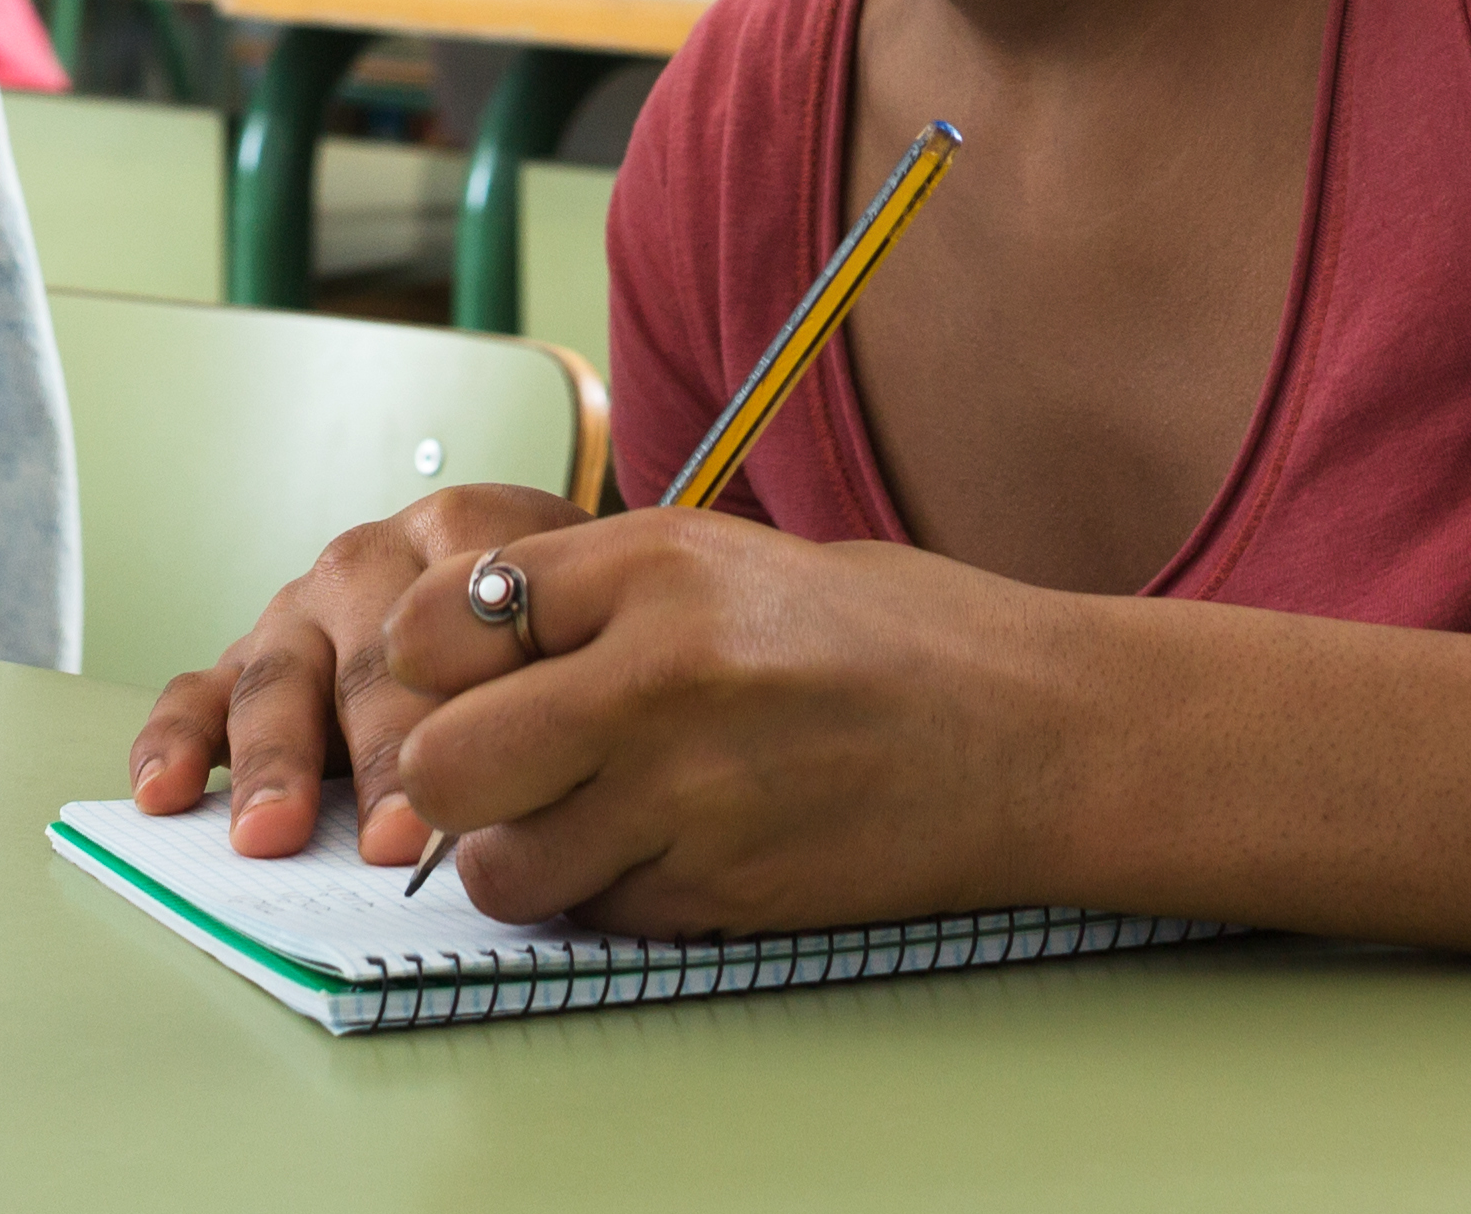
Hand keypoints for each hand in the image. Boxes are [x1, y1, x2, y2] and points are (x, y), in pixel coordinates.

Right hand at [127, 482, 587, 867]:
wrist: (520, 608)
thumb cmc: (551, 638)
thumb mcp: (579, 637)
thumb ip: (561, 695)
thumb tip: (550, 808)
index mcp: (464, 534)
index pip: (459, 616)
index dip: (466, 713)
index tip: (479, 795)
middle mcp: (371, 564)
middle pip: (372, 658)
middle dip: (384, 757)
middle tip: (396, 842)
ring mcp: (301, 611)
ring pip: (278, 678)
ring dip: (274, 762)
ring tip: (272, 834)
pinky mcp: (246, 659)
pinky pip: (198, 693)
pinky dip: (175, 741)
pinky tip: (165, 794)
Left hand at [359, 506, 1080, 936]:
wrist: (1037, 733)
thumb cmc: (891, 634)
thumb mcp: (727, 555)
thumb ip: (595, 596)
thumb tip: (468, 646)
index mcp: (653, 563)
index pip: (437, 621)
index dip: (433, 659)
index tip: (467, 674)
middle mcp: (657, 675)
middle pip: (442, 764)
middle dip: (454, 777)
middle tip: (503, 769)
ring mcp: (690, 794)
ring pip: (507, 867)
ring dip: (525, 854)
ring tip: (588, 818)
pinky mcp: (726, 889)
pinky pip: (600, 914)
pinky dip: (612, 896)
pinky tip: (675, 848)